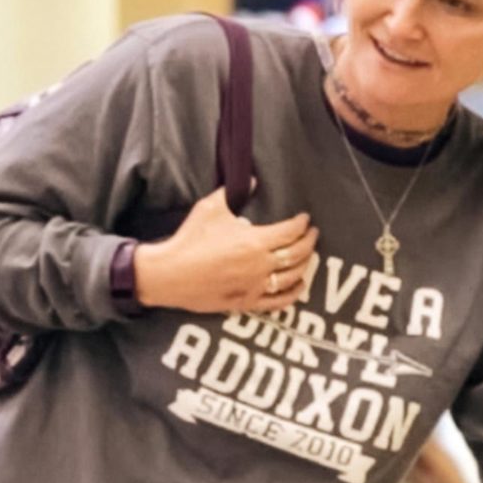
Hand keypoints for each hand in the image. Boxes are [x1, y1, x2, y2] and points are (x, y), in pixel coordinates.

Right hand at [134, 187, 316, 313]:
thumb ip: (233, 193)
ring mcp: (255, 286)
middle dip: (309, 242)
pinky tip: (300, 286)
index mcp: (255, 241)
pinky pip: (278, 301)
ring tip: (308, 256)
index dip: (301, 224)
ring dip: (305, 265)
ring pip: (292, 277)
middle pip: (297, 254)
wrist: (170, 274)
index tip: (305, 219)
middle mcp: (260, 265)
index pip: (291, 231)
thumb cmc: (190, 239)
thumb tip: (251, 180)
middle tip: (312, 235)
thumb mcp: (210, 208)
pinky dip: (293, 293)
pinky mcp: (247, 302)